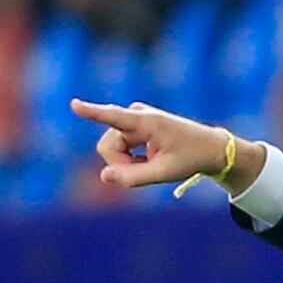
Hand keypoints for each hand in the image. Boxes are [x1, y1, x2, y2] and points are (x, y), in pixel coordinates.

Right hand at [68, 98, 259, 193]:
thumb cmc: (190, 158)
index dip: (92, 112)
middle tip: (147, 170)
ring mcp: (133, 118)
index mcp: (146, 122)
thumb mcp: (164, 173)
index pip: (113, 117)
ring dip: (126, 163)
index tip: (74, 104)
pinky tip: (148, 158)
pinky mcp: (132, 125)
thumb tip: (104, 177)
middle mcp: (136, 114)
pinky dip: (130, 159)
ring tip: (151, 163)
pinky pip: (118, 147)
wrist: (208, 147)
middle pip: (106, 147)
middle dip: (119, 164)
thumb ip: (134, 177)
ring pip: (110, 148)